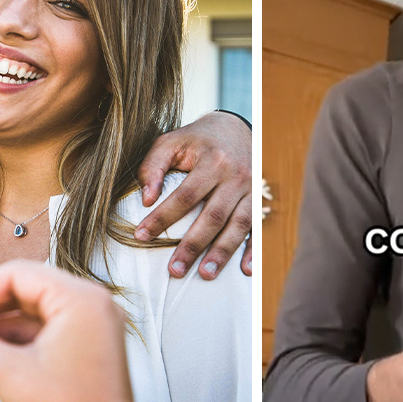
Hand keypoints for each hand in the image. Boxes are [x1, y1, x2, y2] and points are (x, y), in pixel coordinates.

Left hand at [136, 112, 252, 279]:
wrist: (235, 127)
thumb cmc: (197, 140)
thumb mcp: (171, 142)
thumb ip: (153, 166)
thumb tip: (146, 199)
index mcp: (213, 161)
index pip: (185, 195)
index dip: (162, 217)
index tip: (141, 236)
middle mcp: (236, 176)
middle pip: (213, 216)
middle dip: (193, 245)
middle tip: (175, 270)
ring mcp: (252, 189)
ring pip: (238, 225)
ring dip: (222, 252)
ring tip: (205, 274)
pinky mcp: (261, 200)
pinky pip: (259, 227)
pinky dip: (253, 250)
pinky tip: (245, 270)